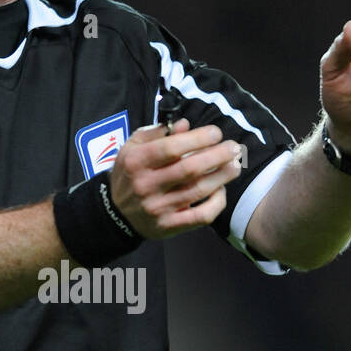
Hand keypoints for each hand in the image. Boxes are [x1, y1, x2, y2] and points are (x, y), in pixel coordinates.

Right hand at [109, 118, 241, 238]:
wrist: (116, 214)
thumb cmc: (130, 174)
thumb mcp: (133, 147)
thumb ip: (157, 133)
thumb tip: (185, 125)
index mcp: (136, 162)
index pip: (171, 148)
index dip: (198, 138)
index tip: (216, 133)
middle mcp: (146, 185)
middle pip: (189, 169)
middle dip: (217, 156)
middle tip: (234, 148)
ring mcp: (158, 208)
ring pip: (198, 190)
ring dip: (222, 176)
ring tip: (235, 165)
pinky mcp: (169, 226)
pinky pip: (200, 216)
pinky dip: (216, 203)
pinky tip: (221, 191)